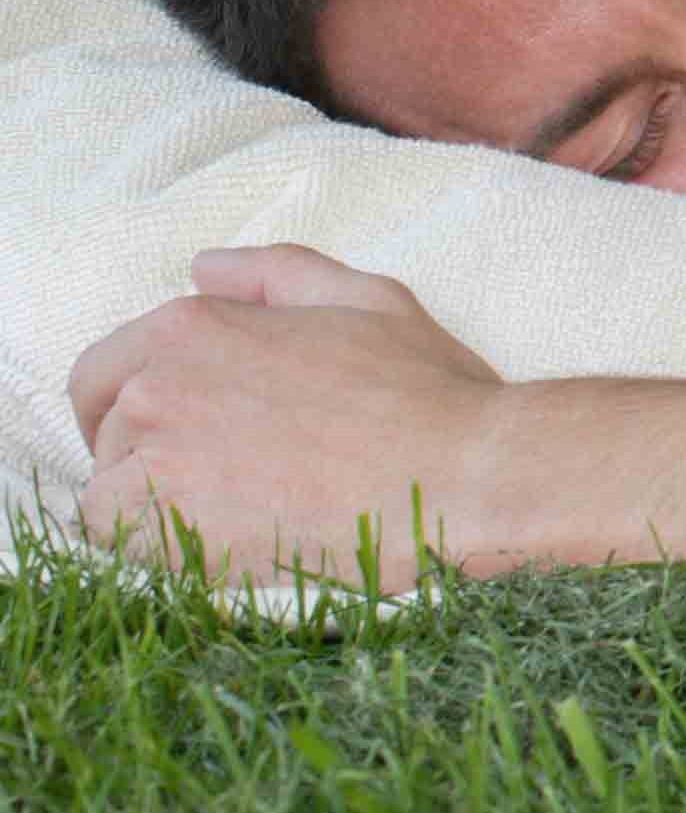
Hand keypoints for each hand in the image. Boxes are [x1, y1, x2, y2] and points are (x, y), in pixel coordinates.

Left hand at [70, 244, 503, 590]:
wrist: (454, 477)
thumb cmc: (422, 386)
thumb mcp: (365, 296)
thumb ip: (277, 272)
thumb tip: (205, 268)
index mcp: (195, 325)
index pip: (105, 365)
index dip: (132, 394)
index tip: (180, 421)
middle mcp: (160, 386)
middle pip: (105, 426)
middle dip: (143, 444)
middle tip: (212, 467)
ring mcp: (158, 463)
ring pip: (110, 489)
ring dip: (154, 499)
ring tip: (232, 506)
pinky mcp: (168, 534)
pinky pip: (120, 543)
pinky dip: (156, 545)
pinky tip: (222, 537)